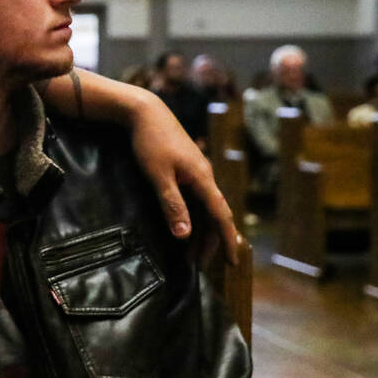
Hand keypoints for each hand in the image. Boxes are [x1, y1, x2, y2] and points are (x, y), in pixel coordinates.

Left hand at [129, 93, 238, 264]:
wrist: (145, 112)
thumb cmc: (150, 142)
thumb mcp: (158, 176)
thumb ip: (172, 204)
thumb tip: (185, 235)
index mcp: (202, 179)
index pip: (220, 216)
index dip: (227, 241)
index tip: (231, 262)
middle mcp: (205, 177)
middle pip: (214, 215)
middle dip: (210, 241)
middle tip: (199, 264)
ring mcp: (196, 172)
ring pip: (205, 208)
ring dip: (200, 230)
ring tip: (190, 252)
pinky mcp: (186, 169)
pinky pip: (196, 199)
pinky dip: (193, 216)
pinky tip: (184, 225)